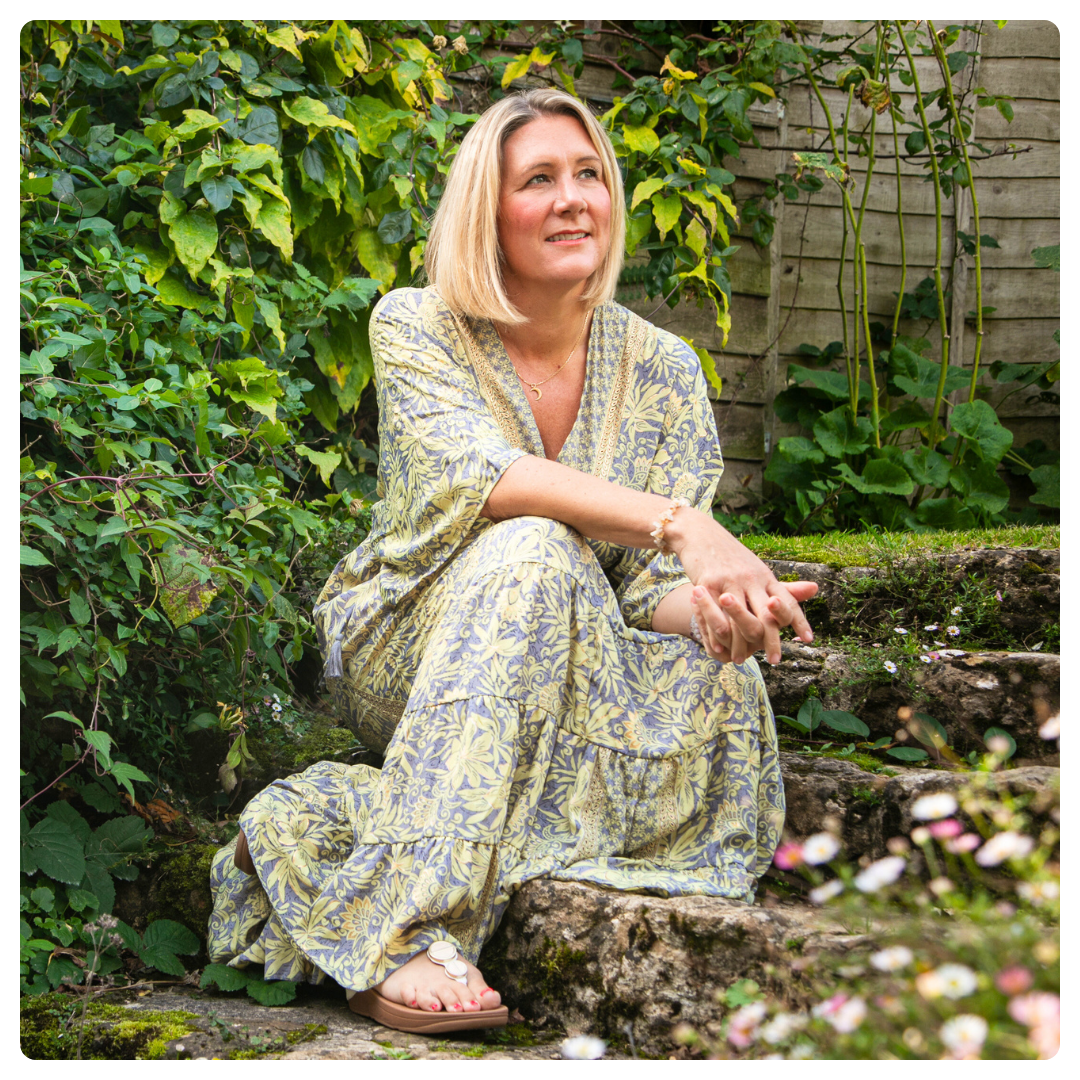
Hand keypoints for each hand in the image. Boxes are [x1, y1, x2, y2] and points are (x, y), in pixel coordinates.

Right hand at [668, 509, 818, 664]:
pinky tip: (719, 648)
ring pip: (740, 620)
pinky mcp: (708, 584)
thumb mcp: (759, 570)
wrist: (701, 534)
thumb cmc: (732, 557)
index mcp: (766, 576)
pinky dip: (718, 636)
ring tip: (740, 660)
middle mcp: (752, 579)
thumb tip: (815, 589)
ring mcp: (730, 581)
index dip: (798, 620)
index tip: (808, 639)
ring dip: (741, 645)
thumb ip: (783, 585)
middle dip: (772, 641)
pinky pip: (716, 616)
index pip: (788, 601)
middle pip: (767, 616)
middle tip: (776, 660)